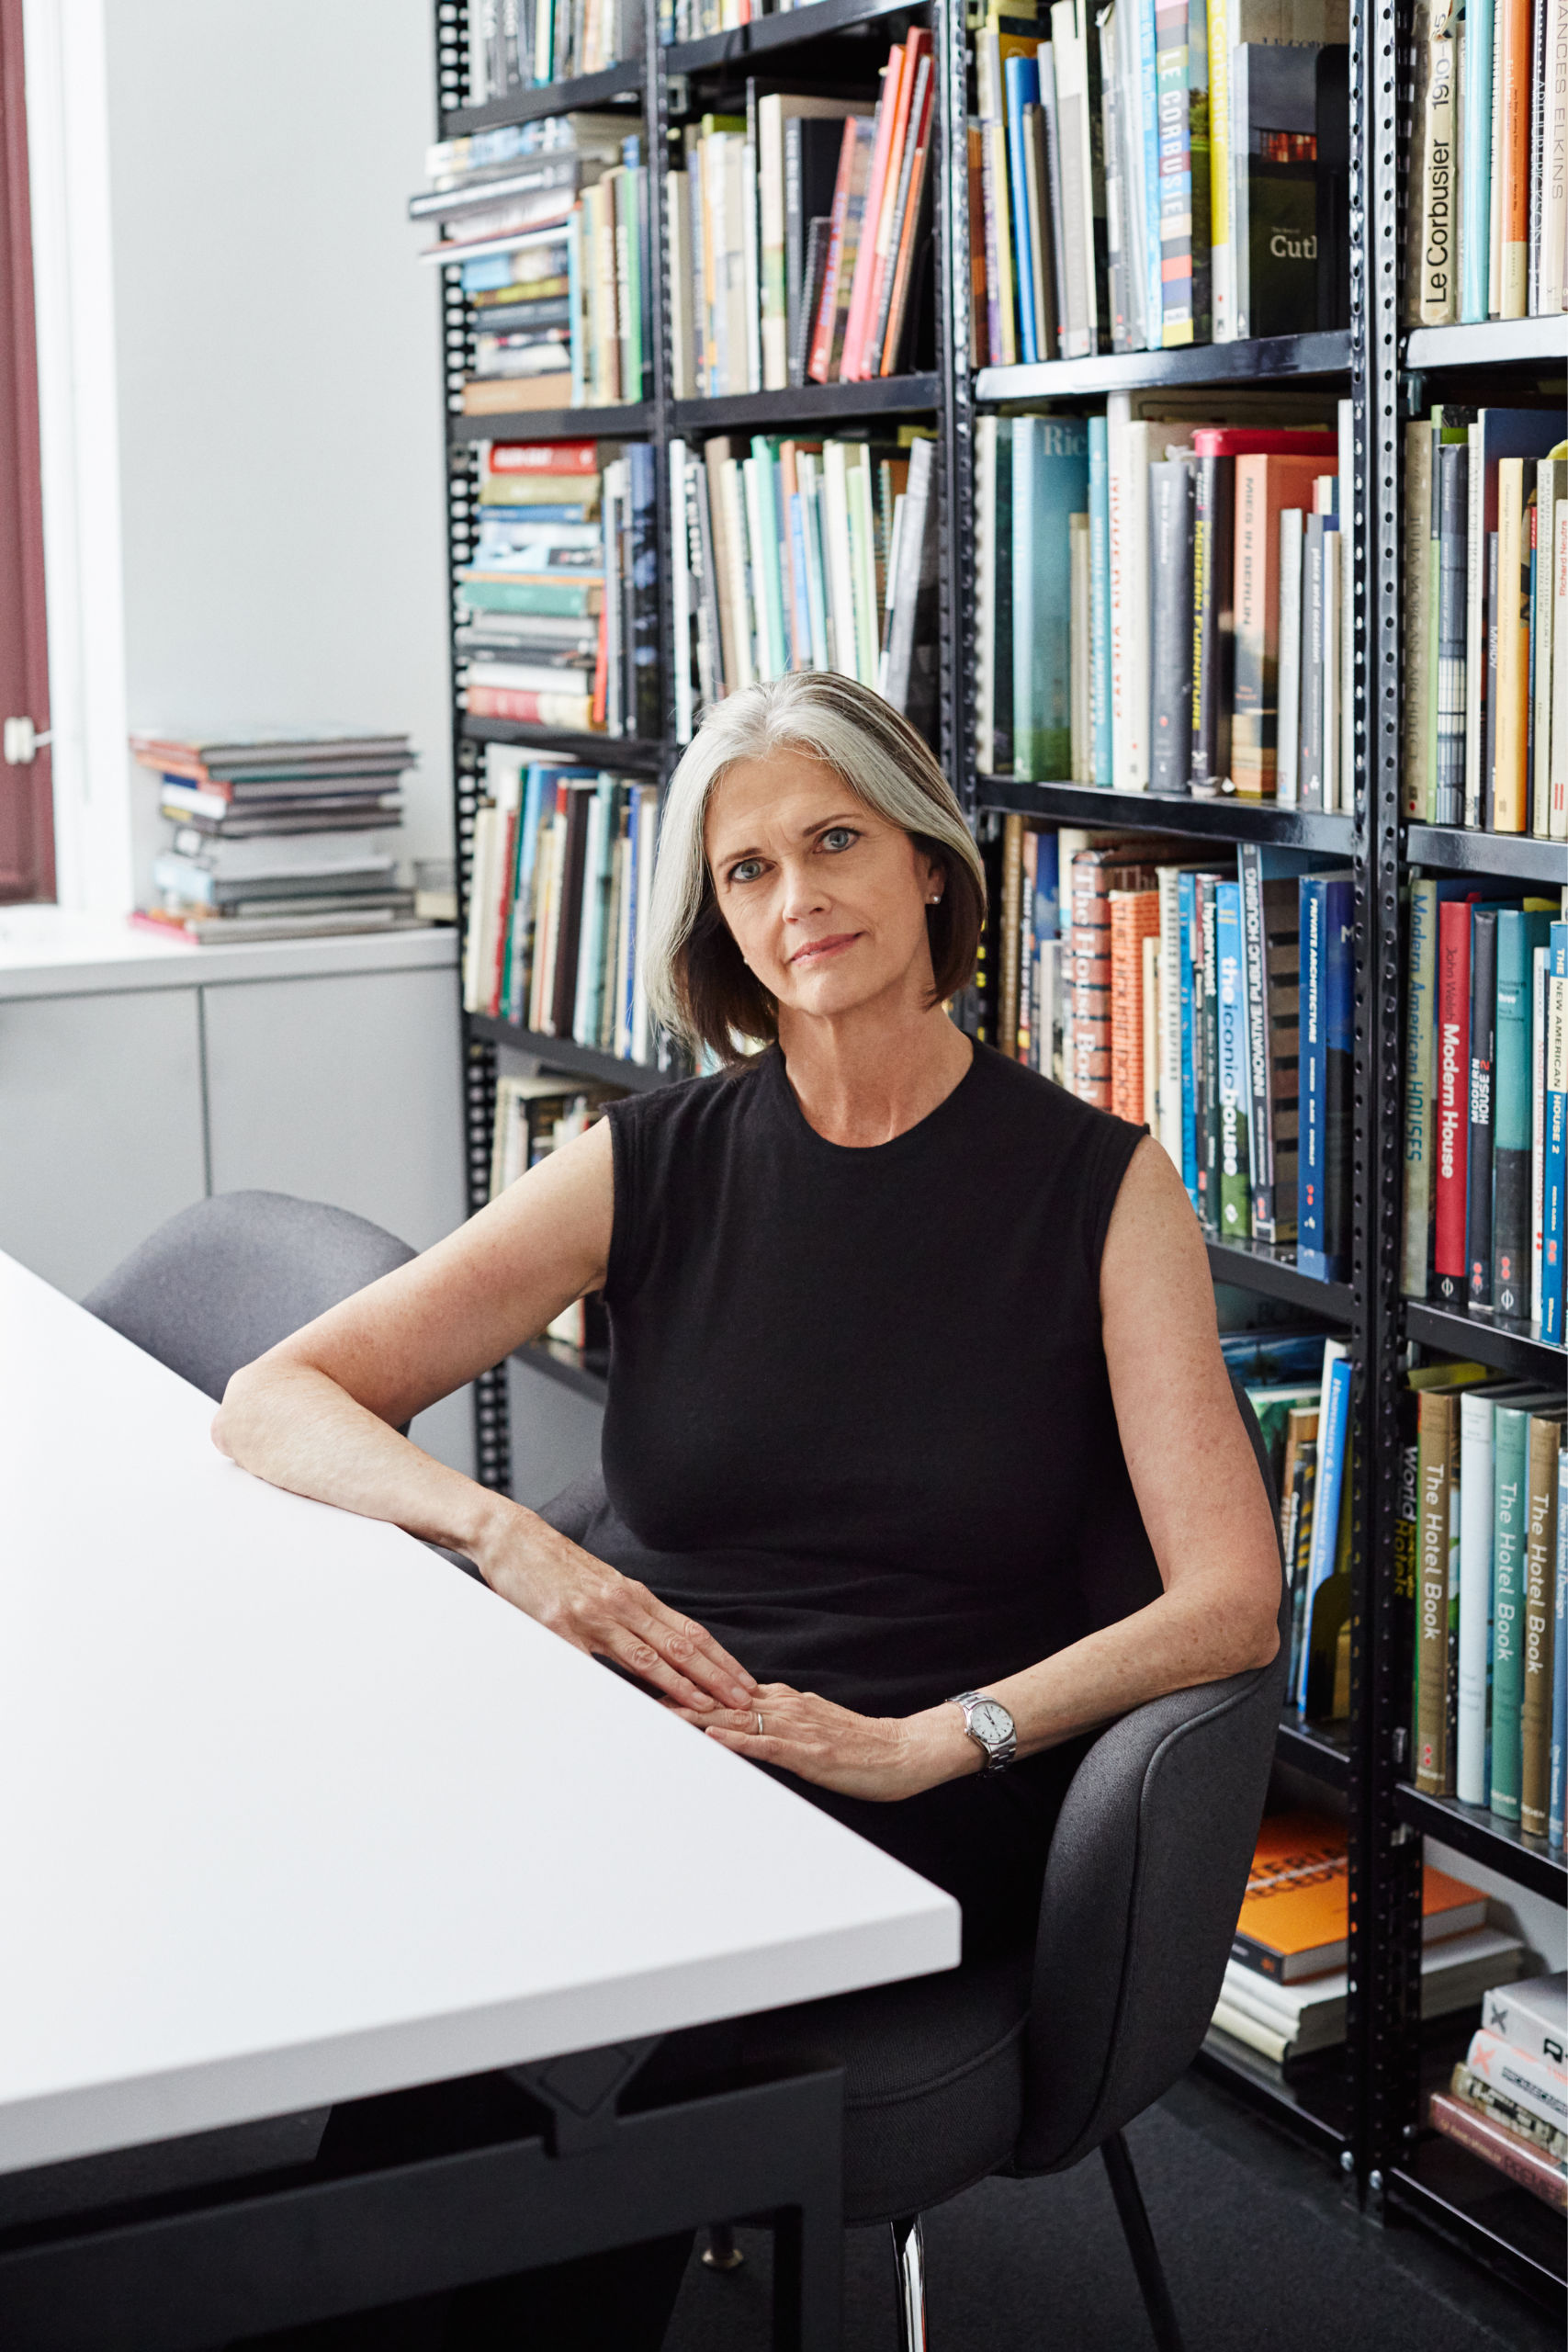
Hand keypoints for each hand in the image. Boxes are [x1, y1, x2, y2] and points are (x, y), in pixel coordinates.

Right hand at [477, 1506, 756, 1711]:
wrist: (515, 1538)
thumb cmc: (556, 1564)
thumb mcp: (603, 1584)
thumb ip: (628, 1613)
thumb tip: (657, 1644)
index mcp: (634, 1595)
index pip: (688, 1631)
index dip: (719, 1658)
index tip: (742, 1680)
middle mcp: (621, 1604)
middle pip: (679, 1646)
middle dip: (716, 1676)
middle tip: (745, 1700)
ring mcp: (593, 1618)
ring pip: (648, 1657)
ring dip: (683, 1684)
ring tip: (709, 1705)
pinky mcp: (562, 1629)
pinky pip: (594, 1666)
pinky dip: (616, 1688)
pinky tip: (634, 1705)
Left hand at [678, 1683, 980, 1801]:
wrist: (905, 1750)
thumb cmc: (862, 1746)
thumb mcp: (814, 1728)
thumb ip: (781, 1724)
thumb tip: (748, 1723)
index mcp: (785, 1701)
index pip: (726, 1691)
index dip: (689, 1688)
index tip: (656, 1687)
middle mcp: (785, 1706)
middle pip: (721, 1698)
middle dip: (681, 1697)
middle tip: (641, 1696)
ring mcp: (796, 1727)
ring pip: (737, 1717)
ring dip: (697, 1715)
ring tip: (661, 1713)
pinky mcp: (809, 1751)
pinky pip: (767, 1744)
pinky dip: (738, 1739)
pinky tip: (713, 1737)